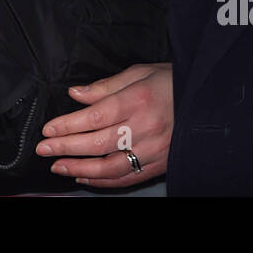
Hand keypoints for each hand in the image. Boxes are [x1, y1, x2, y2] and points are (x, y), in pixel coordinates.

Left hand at [35, 62, 171, 187]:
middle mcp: (146, 127)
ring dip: (81, 169)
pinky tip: (85, 177)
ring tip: (58, 166)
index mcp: (139, 99)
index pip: (96, 116)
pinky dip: (104, 181)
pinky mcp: (160, 164)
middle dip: (66, 148)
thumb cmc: (173, 83)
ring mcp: (154, 149)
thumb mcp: (140, 72)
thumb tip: (75, 93)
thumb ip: (105, 86)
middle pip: (99, 142)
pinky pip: (127, 178)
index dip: (69, 125)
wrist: (209, 102)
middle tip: (43, 149)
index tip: (48, 130)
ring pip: (111, 166)